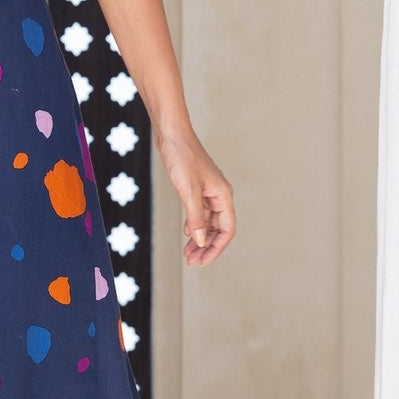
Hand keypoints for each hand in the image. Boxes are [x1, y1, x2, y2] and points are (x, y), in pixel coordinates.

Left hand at [155, 127, 234, 266]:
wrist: (172, 136)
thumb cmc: (182, 158)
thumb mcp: (188, 191)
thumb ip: (195, 217)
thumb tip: (200, 241)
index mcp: (223, 196)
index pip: (227, 229)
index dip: (216, 248)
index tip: (203, 261)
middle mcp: (219, 195)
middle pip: (218, 229)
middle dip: (206, 247)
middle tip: (191, 262)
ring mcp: (208, 192)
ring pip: (207, 222)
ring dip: (199, 238)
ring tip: (188, 254)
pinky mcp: (196, 189)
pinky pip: (200, 213)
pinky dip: (194, 225)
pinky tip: (187, 234)